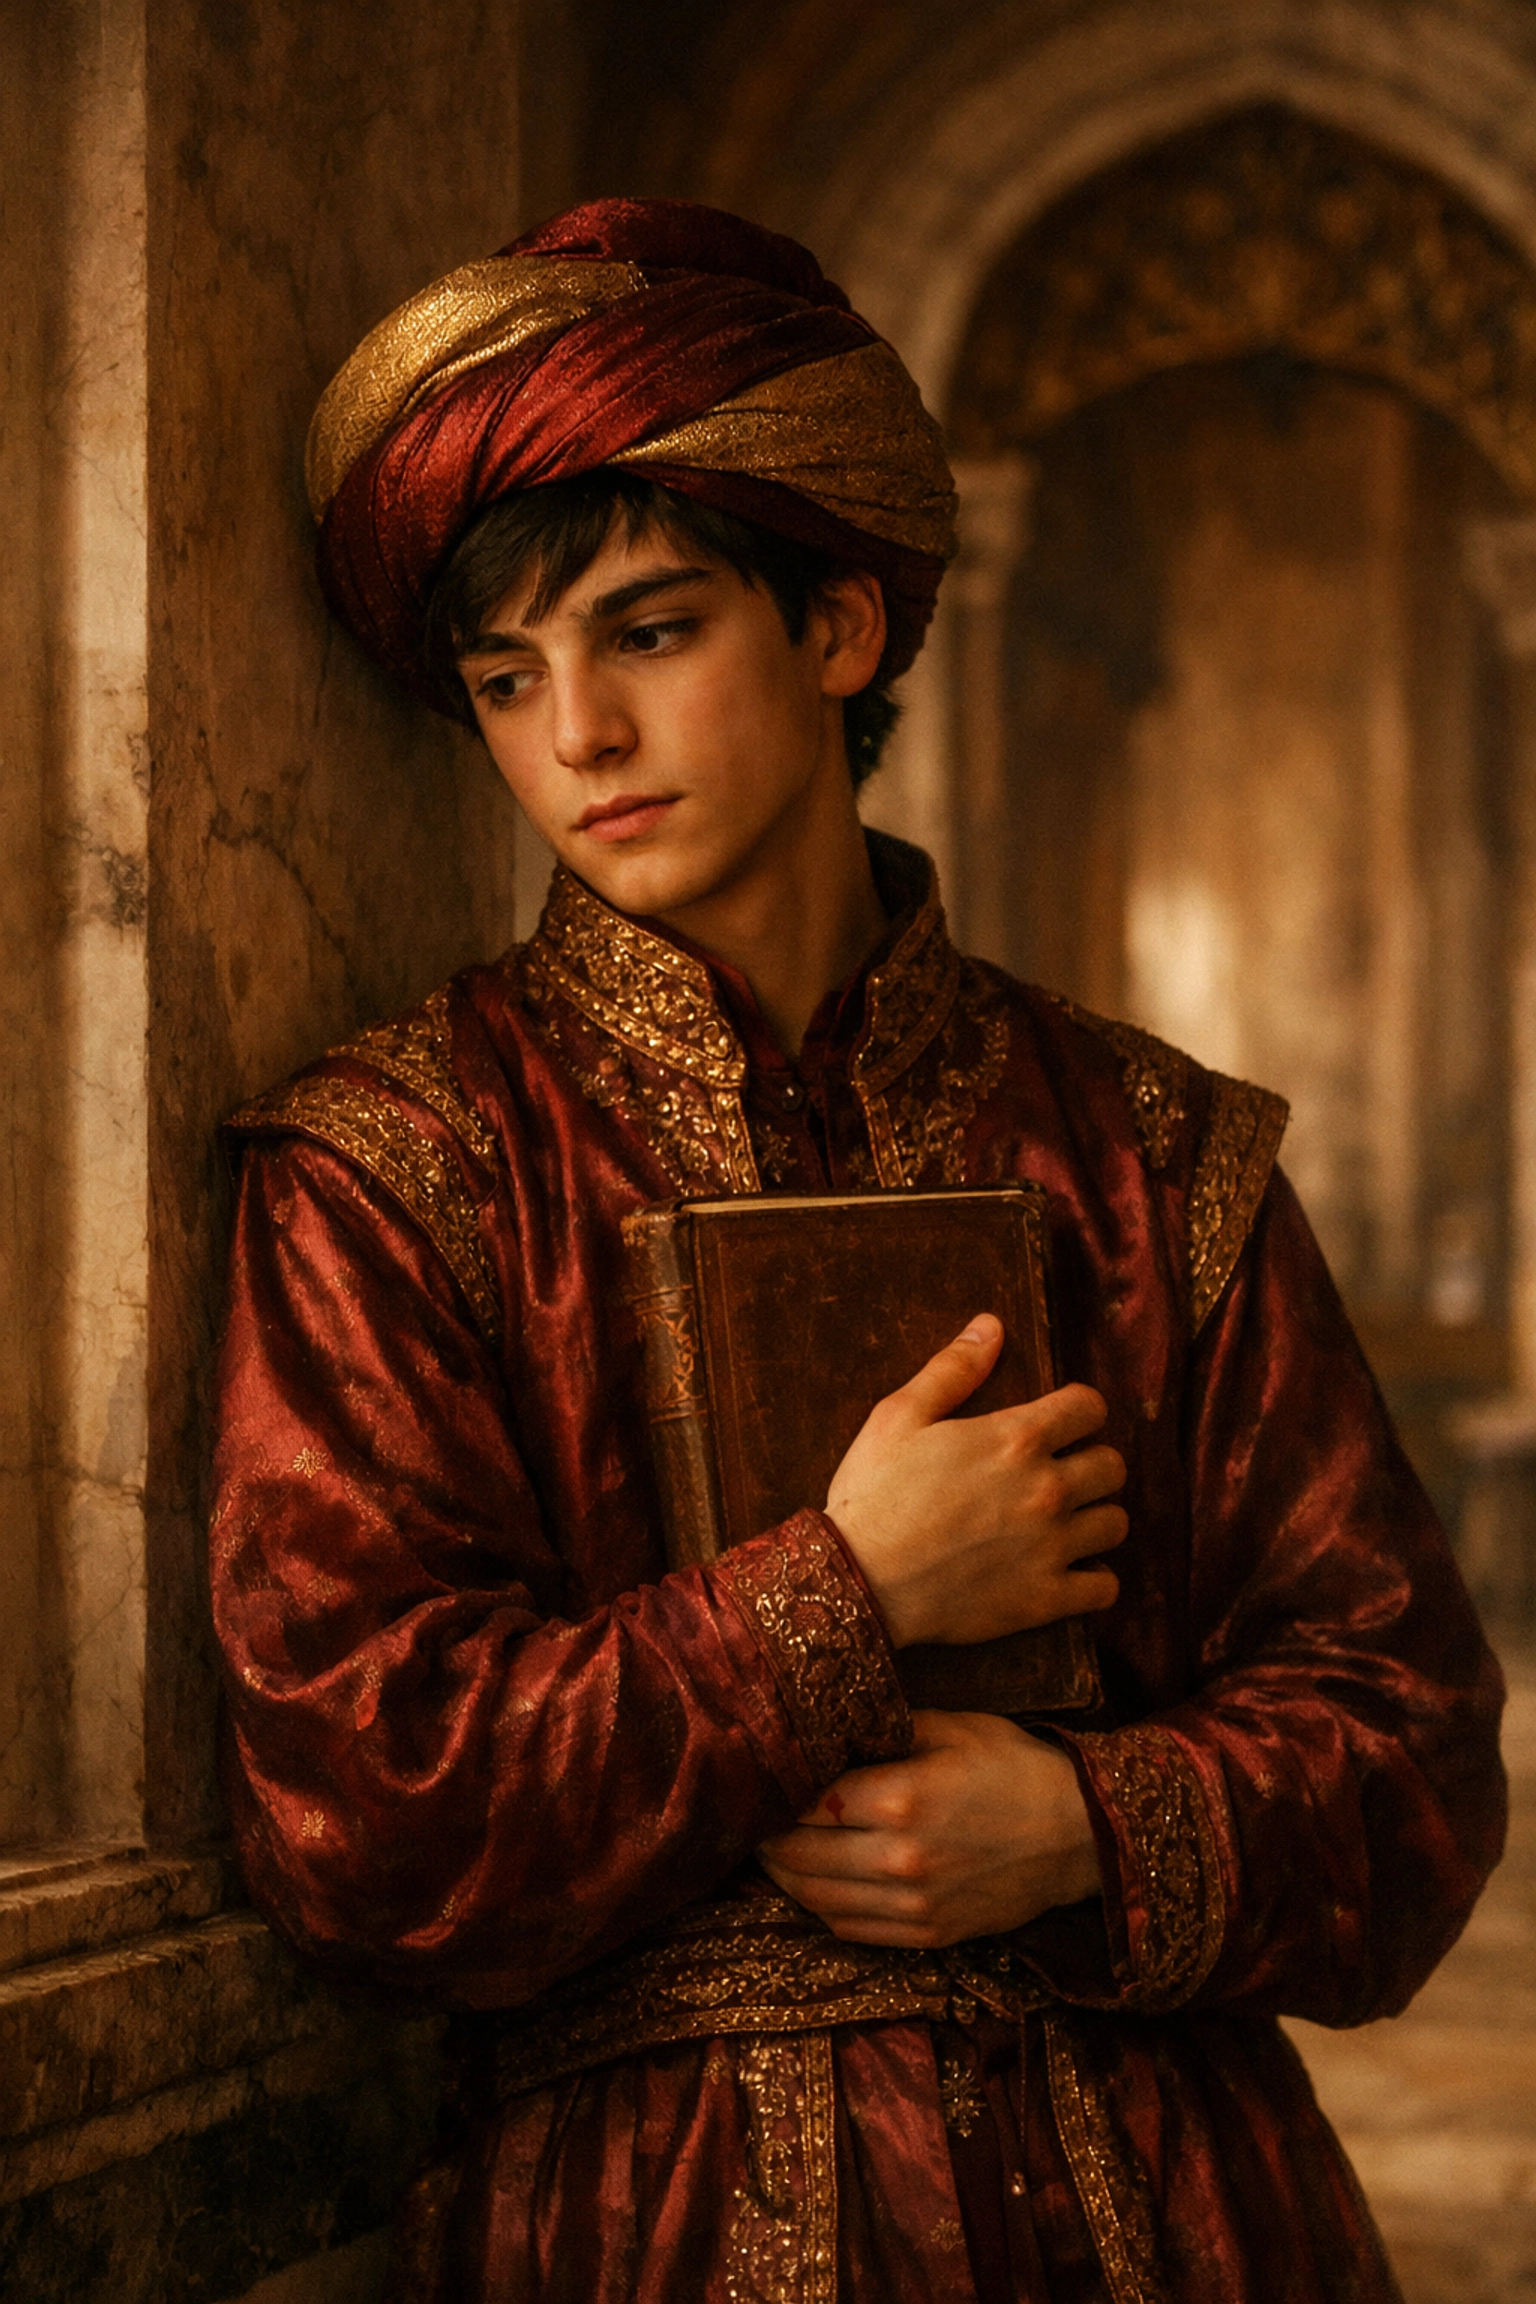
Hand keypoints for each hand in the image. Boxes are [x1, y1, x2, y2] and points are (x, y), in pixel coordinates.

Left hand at [759, 1710, 1101, 1945]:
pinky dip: (821, 1909)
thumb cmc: (1015, 1768)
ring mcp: (912, 1906)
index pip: (807, 1801)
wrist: (1081, 1834)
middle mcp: (898, 1860)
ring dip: (785, 1879)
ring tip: (772, 1855)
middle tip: (753, 1821)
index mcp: (900, 1799)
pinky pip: (851, 1931)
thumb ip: (885, 1728)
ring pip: (817, 1900)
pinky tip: (814, 1886)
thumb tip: (831, 1728)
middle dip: (768, 1840)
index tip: (764, 1781)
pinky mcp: (928, 1936)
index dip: (779, 1793)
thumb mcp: (952, 1727)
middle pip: (799, 1856)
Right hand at [826, 1314, 1125, 1648]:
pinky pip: (1105, 1588)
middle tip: (1060, 1473)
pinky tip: (1070, 1571)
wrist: (858, 1581)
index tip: (1062, 1422)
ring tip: (1065, 1521)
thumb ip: (953, 1369)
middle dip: (1091, 1462)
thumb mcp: (899, 1416)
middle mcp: (1047, 1489)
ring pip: (1116, 1524)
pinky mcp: (1047, 1599)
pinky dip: (1095, 1580)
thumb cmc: (874, 1494)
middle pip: (1112, 1466)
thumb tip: (991, 1325)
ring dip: (1095, 1518)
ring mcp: (1052, 1547)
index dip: (1078, 1410)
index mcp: (1016, 1438)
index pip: (1090, 1408)